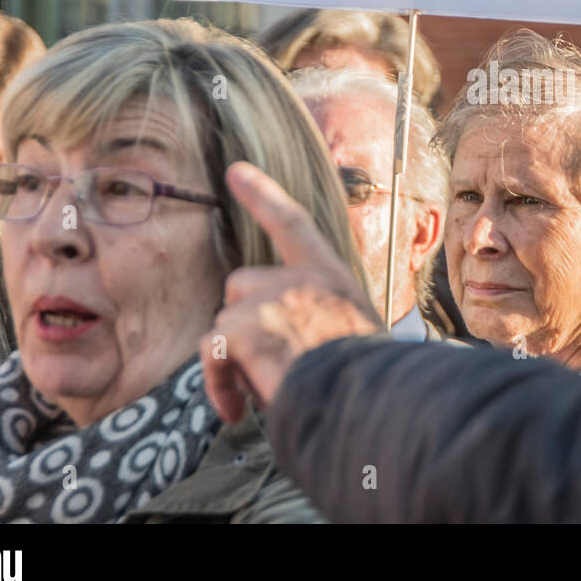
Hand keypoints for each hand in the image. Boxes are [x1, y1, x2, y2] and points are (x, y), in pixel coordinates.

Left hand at [202, 161, 380, 423]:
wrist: (367, 400)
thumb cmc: (368, 381)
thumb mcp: (355, 332)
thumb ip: (321, 320)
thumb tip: (283, 343)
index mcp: (330, 276)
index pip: (293, 223)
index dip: (263, 194)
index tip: (235, 170)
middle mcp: (300, 278)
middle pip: (241, 284)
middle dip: (243, 324)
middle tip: (269, 365)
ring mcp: (272, 298)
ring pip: (224, 322)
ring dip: (236, 359)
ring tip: (268, 388)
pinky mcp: (246, 326)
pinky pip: (212, 350)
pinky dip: (219, 383)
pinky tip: (236, 410)